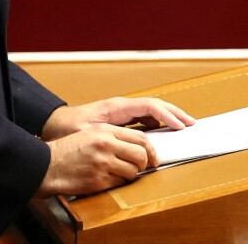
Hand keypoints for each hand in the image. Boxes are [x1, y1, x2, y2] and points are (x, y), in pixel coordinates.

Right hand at [35, 123, 155, 196]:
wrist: (48, 165)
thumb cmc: (68, 150)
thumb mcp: (91, 134)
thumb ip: (113, 136)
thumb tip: (137, 146)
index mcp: (105, 131)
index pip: (140, 138)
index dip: (150, 149)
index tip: (153, 157)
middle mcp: (106, 146)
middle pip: (141, 155)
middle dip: (144, 164)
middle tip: (140, 167)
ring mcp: (103, 164)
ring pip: (132, 172)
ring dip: (130, 174)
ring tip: (120, 172)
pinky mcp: (98, 181)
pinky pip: (120, 184)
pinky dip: (118, 183)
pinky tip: (109, 178)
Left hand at [42, 96, 194, 139]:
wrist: (55, 123)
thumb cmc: (69, 129)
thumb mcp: (89, 134)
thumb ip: (111, 136)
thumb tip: (132, 143)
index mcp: (117, 107)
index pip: (149, 106)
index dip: (167, 115)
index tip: (180, 126)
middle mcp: (122, 106)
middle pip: (155, 105)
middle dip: (175, 113)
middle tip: (192, 124)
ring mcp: (122, 110)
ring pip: (152, 109)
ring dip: (169, 116)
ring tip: (184, 126)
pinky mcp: (121, 117)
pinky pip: (145, 116)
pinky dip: (158, 121)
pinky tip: (164, 131)